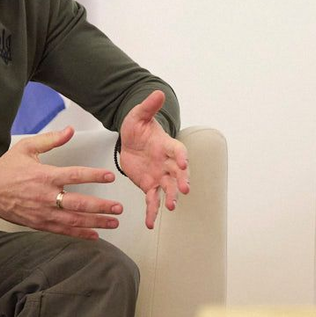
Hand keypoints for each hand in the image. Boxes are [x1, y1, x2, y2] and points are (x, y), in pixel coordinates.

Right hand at [0, 126, 121, 239]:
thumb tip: (70, 130)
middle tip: (118, 208)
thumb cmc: (6, 168)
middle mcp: (45, 196)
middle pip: (79, 203)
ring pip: (73, 220)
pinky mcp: (38, 224)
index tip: (110, 177)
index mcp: (44, 176)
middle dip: (101, 207)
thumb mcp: (27, 148)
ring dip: (95, 222)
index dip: (93, 176)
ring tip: (113, 222)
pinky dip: (79, 234)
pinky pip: (62, 231)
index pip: (74, 175)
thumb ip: (51, 139)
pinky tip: (94, 235)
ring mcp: (42, 213)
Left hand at [119, 90, 190, 228]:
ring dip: (170, 197)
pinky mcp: (150, 186)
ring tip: (170, 206)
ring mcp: (160, 176)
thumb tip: (157, 92)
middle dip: (181, 181)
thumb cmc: (138, 127)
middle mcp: (167, 163)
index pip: (178, 151)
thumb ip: (148, 107)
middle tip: (183, 190)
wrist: (131, 141)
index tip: (184, 164)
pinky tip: (150, 224)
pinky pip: (152, 200)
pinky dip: (152, 212)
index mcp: (167, 145)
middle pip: (177, 174)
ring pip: (167, 189)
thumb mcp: (139, 115)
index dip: (181, 157)